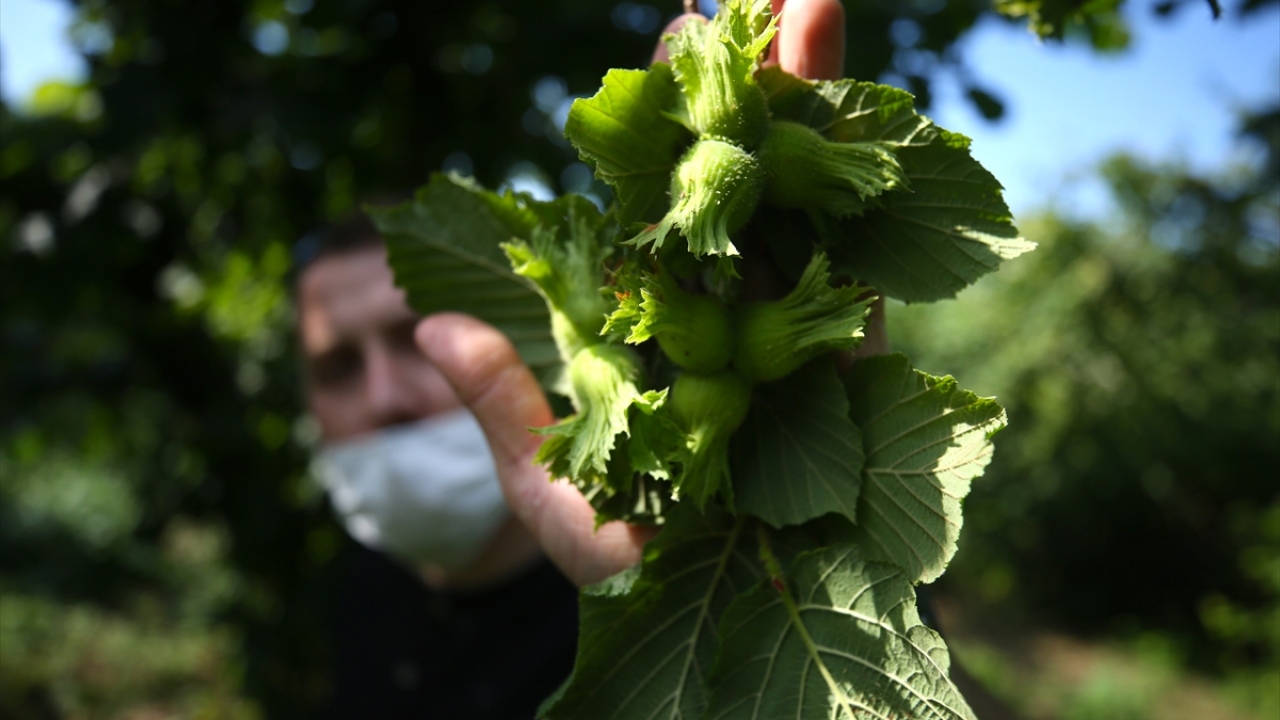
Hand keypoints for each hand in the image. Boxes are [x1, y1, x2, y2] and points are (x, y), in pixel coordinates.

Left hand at [417, 0, 853, 587]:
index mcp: (646, 316)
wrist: (729, 623)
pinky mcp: (849, 344)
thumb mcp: (555, 494)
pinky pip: (859, 250)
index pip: (647, 208)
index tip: (658, 53)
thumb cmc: (628, 559)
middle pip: (729, 177)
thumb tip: (441, 334)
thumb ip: (509, 417)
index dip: (654, 133)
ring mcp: (788, 313)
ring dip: (807, 92)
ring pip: (800, 191)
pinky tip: (865, 92)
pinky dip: (867, 169)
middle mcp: (719, 300)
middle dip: (734, 89)